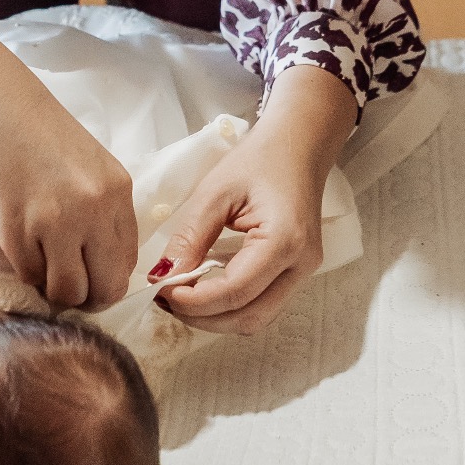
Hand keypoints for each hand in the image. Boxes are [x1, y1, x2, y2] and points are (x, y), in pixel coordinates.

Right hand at [0, 0, 137, 309]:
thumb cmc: (36, 131)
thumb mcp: (90, 167)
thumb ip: (101, 212)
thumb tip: (98, 266)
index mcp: (118, 191)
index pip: (127, 263)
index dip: (107, 281)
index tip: (88, 278)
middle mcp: (94, 209)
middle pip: (104, 287)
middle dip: (86, 298)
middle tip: (65, 288)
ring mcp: (56, 221)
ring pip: (66, 291)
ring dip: (52, 290)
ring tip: (39, 268)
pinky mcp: (16, 229)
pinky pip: (29, 275)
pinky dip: (24, 272)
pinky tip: (19, 248)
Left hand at [154, 65, 355, 335]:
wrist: (299, 145)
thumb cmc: (260, 159)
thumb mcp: (215, 191)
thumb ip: (189, 237)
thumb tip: (163, 278)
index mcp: (285, 239)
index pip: (236, 291)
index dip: (194, 300)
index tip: (160, 291)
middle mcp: (301, 264)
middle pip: (249, 317)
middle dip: (203, 317)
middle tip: (164, 299)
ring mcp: (303, 272)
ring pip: (256, 318)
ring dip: (215, 317)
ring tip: (180, 297)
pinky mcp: (296, 272)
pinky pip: (262, 304)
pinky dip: (230, 306)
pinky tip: (203, 289)